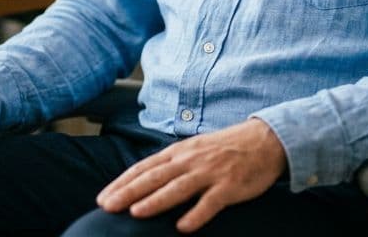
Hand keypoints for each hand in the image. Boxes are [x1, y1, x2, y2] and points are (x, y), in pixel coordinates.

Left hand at [96, 118, 287, 232]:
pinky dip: (196, 215)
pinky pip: (211, 202)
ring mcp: (210, 173)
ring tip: (136, 213)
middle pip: (154, 177)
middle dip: (128, 192)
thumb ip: (171, 165)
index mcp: (179, 152)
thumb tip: (143, 181)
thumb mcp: (193, 150)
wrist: (264, 140)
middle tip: (107, 206)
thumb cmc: (224, 148)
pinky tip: (183, 227)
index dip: (122, 183)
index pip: (144, 167)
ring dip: (156, 200)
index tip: (103, 197)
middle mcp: (191, 160)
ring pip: (178, 188)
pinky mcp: (230, 186)